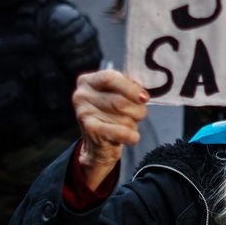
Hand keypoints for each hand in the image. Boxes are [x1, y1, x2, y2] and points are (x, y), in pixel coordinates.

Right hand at [74, 70, 149, 189]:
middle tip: (140, 114)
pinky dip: (132, 136)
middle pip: (120, 101)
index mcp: (87, 81)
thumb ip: (127, 88)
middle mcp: (81, 95)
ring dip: (133, 123)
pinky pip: (121, 132)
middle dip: (137, 109)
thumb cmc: (110, 115)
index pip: (110, 78)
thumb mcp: (114, 95)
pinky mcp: (91, 131)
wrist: (97, 146)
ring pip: (123, 117)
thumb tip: (142, 95)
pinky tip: (133, 137)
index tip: (144, 97)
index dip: (131, 88)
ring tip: (128, 125)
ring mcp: (84, 114)